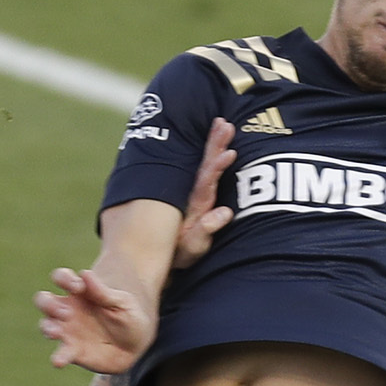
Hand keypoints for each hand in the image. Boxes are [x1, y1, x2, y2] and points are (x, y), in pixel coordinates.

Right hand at [35, 267, 153, 373]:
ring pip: (46, 325)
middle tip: (66, 312)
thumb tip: (85, 273)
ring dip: (48, 327)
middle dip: (48, 303)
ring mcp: (67, 331)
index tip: (78, 287)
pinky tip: (58, 362)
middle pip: (44, 300)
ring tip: (57, 332)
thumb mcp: (121, 302)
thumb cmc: (128, 317)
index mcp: (80, 293)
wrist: (136, 346)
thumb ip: (102, 291)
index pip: (61, 278)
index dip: (64, 278)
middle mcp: (68, 310)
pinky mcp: (72, 351)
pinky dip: (58, 357)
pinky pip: (60, 353)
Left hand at [172, 119, 236, 269]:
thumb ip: (205, 231)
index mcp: (195, 204)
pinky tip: (223, 146)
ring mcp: (198, 197)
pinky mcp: (201, 201)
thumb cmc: (178, 254)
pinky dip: (214, 158)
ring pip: (207, 167)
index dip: (217, 165)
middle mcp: (196, 196)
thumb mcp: (191, 248)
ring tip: (224, 125)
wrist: (156, 261)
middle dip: (216, 145)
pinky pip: (207, 174)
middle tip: (225, 124)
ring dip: (215, 146)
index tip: (229, 151)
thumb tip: (226, 212)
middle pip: (207, 166)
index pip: (207, 179)